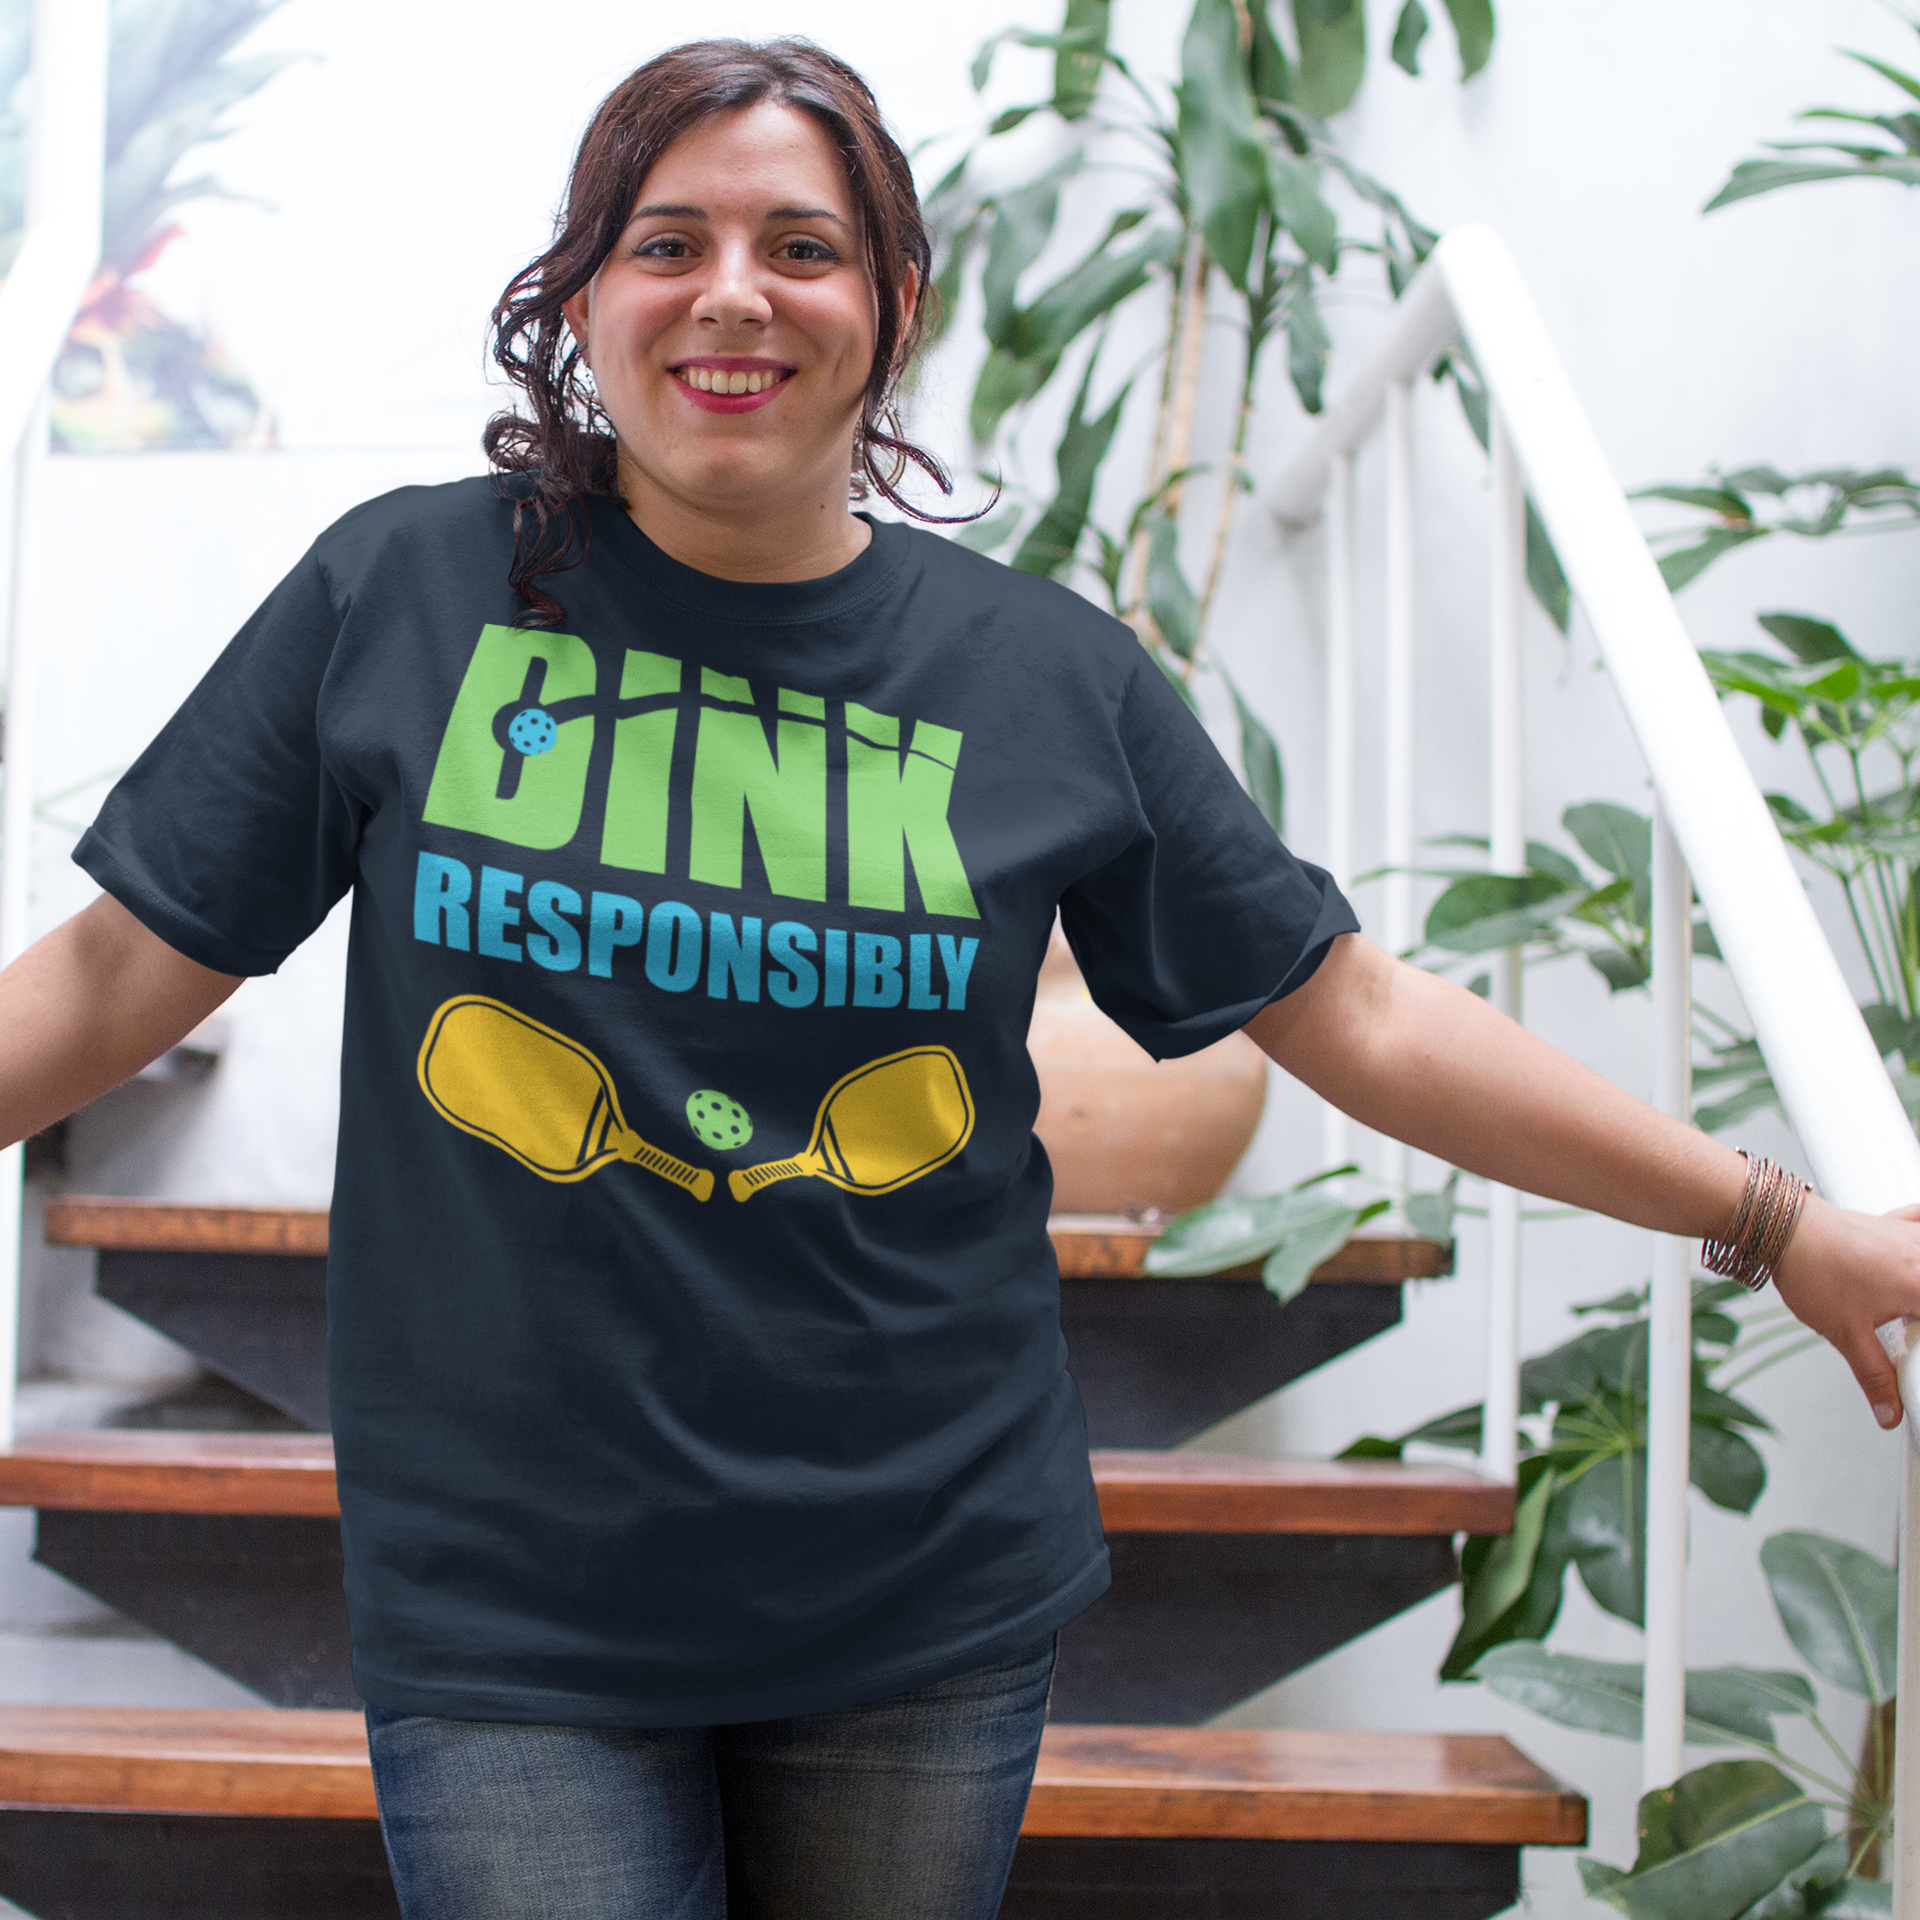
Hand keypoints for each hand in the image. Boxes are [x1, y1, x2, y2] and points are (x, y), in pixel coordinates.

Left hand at [1772, 1197, 1919, 1428]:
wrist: (1780, 1226)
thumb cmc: (1812, 1269)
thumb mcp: (1846, 1334)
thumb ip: (1874, 1376)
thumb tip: (1889, 1411)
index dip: (1916, 1347)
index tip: (1908, 1350)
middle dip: (1915, 1320)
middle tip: (1904, 1330)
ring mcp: (1913, 1235)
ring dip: (1916, 1288)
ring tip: (1902, 1312)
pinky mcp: (1897, 1222)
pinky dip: (1919, 1239)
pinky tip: (1911, 1257)